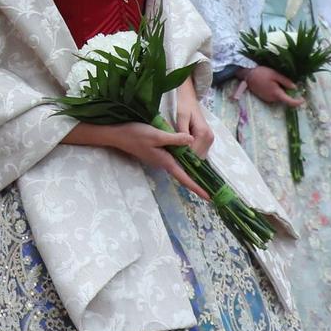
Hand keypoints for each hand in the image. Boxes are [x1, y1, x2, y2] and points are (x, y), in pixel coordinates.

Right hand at [70, 121, 206, 199]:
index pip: (184, 178)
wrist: (117, 134)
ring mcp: (159, 159)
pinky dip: (183, 161)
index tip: (209, 197)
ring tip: (204, 176)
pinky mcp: (157, 153)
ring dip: (190, 172)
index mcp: (165, 161)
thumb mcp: (156, 135)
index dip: (197, 187)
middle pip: (183, 175)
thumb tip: (191, 142)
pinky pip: (174, 159)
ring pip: (179, 166)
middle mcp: (163, 163)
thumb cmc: (135, 134)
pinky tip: (189, 157)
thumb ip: (174, 139)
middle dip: (197, 182)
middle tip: (212, 189)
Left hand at [174, 79, 213, 157]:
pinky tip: (180, 148)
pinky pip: (199, 151)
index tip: (170, 158)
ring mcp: (209, 139)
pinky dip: (190, 152)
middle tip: (171, 155)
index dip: (182, 157)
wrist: (188, 97)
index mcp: (203, 133)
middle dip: (185, 158)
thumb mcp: (181, 117)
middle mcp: (209, 138)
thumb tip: (183, 148)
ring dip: (188, 156)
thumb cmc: (183, 105)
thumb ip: (182, 132)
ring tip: (175, 151)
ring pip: (198, 156)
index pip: (193, 153)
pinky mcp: (207, 140)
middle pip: (197, 157)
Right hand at [243, 65, 303, 108]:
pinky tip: (272, 83)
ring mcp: (267, 99)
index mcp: (276, 93)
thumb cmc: (262, 73)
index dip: (297, 102)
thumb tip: (295, 87)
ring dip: (282, 91)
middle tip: (288, 82)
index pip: (289, 102)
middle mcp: (272, 99)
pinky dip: (276, 91)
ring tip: (277, 80)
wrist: (247, 75)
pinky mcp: (264, 98)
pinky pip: (274, 96)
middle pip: (285, 99)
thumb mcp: (275, 74)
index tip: (303, 99)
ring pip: (279, 97)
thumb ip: (285, 81)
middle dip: (288, 93)